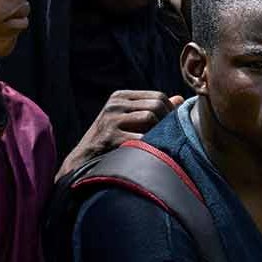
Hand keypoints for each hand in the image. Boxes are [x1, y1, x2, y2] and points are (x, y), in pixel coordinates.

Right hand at [58, 90, 183, 177]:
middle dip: (167, 121)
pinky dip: (150, 146)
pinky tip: (150, 155)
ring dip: (159, 133)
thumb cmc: (109, 144)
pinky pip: (142, 137)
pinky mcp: (110, 137)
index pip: (158, 96)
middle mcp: (115, 104)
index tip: (173, 129)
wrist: (81, 165)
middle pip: (157, 104)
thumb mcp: (127, 121)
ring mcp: (111, 119)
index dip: (171, 112)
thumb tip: (180, 99)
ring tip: (158, 146)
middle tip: (169, 139)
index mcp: (120, 97)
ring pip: (151, 117)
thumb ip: (151, 109)